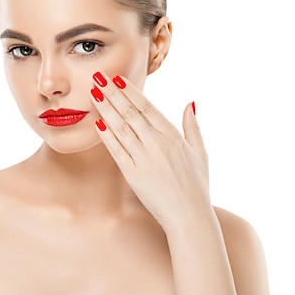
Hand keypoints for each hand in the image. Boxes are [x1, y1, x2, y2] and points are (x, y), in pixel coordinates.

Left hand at [91, 72, 210, 229]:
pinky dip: (107, 136)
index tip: (118, 78)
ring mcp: (144, 158)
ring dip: (106, 109)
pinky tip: (97, 123)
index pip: (147, 107)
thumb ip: (193, 127)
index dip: (130, 91)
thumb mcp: (201, 153)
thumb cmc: (196, 187)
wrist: (189, 217)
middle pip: (130, 113)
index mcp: (173, 136)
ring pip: (121, 128)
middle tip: (97, 77)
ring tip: (93, 94)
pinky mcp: (133, 174)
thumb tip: (190, 104)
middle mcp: (157, 144)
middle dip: (112, 93)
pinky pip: (117, 151)